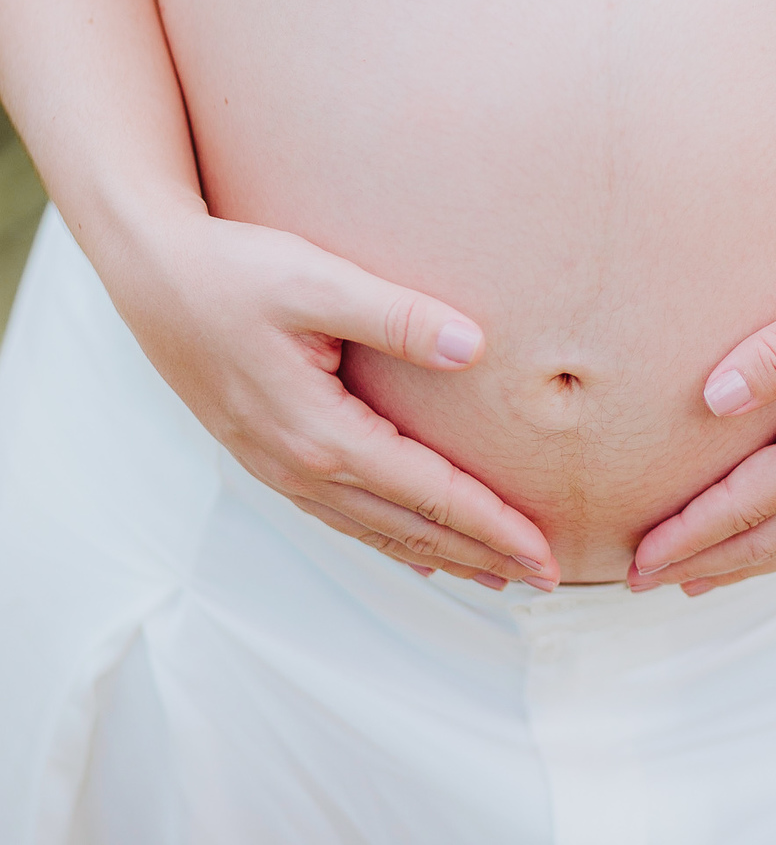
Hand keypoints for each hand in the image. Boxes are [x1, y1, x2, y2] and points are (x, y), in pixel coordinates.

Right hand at [108, 204, 559, 589]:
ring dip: (441, 556)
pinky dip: (389, 539)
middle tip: (546, 578)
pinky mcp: (269, 455)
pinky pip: (343, 516)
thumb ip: (398, 316)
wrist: (154, 276)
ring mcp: (279, 468)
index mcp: (320, 434)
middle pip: (410, 527)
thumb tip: (473, 346)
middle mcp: (300, 467)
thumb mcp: (318, 281)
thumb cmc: (235, 272)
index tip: (544, 553)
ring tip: (496, 575)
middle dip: (481, 554)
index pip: (428, 493)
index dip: (492, 524)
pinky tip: (414, 548)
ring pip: (376, 530)